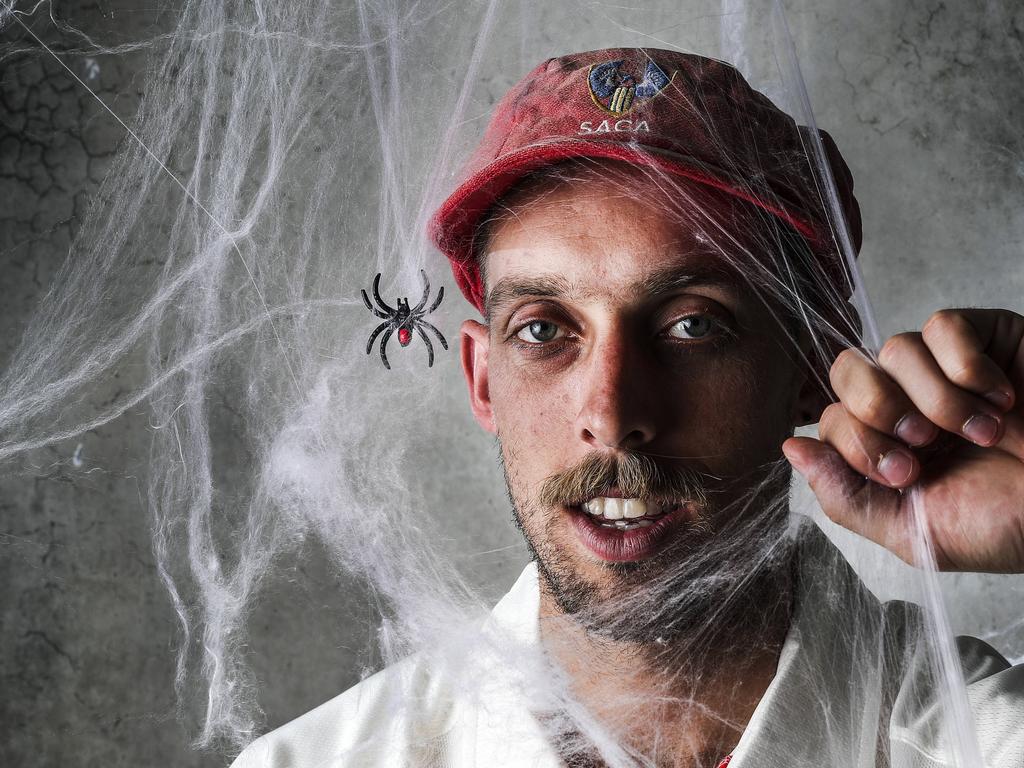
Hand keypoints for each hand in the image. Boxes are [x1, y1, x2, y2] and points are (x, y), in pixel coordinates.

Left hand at [783, 309, 1023, 572]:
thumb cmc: (1008, 525)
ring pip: (893, 348)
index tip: (909, 476)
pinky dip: (965, 364)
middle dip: (878, 410)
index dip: (858, 443)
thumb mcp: (914, 531)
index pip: (832, 417)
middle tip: (927, 445)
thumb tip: (790, 447)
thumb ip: (845, 496)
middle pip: (846, 370)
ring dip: (936, 399)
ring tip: (983, 431)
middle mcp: (907, 402)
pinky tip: (1001, 396)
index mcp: (885, 446)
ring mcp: (944, 369)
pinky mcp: (986, 339)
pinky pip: (942, 325)